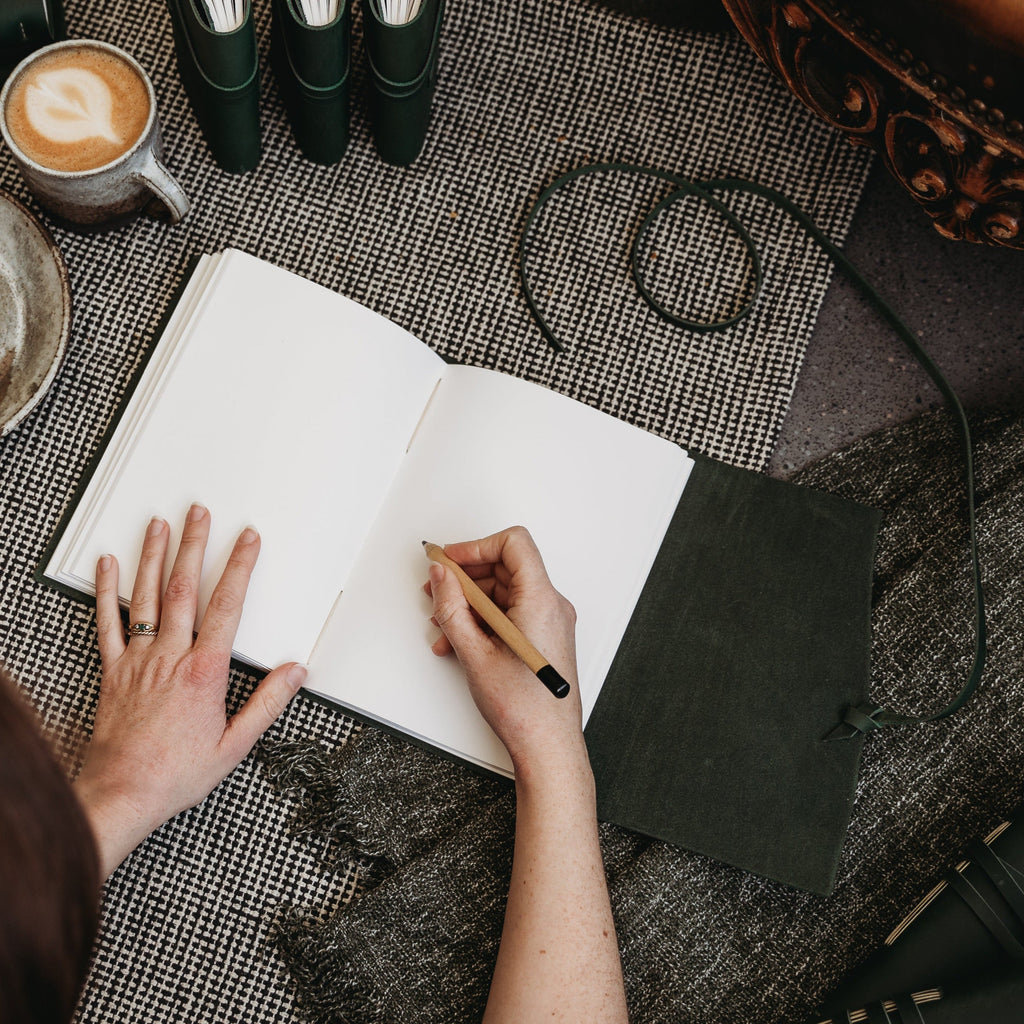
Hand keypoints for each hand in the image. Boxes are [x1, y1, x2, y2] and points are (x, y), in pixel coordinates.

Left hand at [74, 504, 305, 877]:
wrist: (122, 793)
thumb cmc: (176, 772)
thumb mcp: (236, 744)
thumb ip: (267, 702)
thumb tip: (295, 671)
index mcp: (204, 672)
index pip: (227, 606)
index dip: (239, 567)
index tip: (247, 539)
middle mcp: (170, 658)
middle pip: (184, 589)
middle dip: (194, 545)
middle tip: (199, 513)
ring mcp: (138, 661)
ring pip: (147, 597)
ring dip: (154, 556)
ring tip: (160, 524)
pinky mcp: (113, 672)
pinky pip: (107, 624)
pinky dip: (107, 591)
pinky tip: (108, 565)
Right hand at [425, 526, 585, 777]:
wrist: (547, 746)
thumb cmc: (524, 709)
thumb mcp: (474, 653)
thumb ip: (452, 607)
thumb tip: (441, 576)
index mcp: (541, 600)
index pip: (513, 544)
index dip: (476, 546)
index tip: (449, 561)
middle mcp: (551, 605)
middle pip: (505, 566)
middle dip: (466, 577)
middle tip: (437, 589)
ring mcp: (549, 621)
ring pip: (503, 592)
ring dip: (469, 603)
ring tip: (443, 625)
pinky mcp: (542, 636)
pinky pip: (509, 613)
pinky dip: (482, 620)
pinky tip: (459, 640)